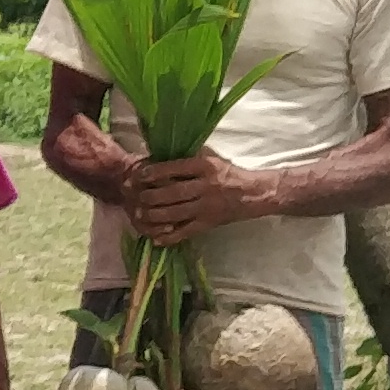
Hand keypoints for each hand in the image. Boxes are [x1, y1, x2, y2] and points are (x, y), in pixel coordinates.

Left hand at [118, 149, 271, 244]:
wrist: (254, 193)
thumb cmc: (228, 173)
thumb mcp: (212, 159)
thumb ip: (189, 157)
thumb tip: (160, 152)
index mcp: (206, 167)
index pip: (176, 168)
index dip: (155, 172)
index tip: (139, 174)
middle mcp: (206, 187)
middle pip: (172, 192)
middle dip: (150, 195)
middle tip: (134, 196)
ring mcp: (207, 207)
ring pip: (176, 213)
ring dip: (154, 215)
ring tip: (139, 214)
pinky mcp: (209, 224)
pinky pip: (186, 231)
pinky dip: (170, 236)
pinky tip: (155, 238)